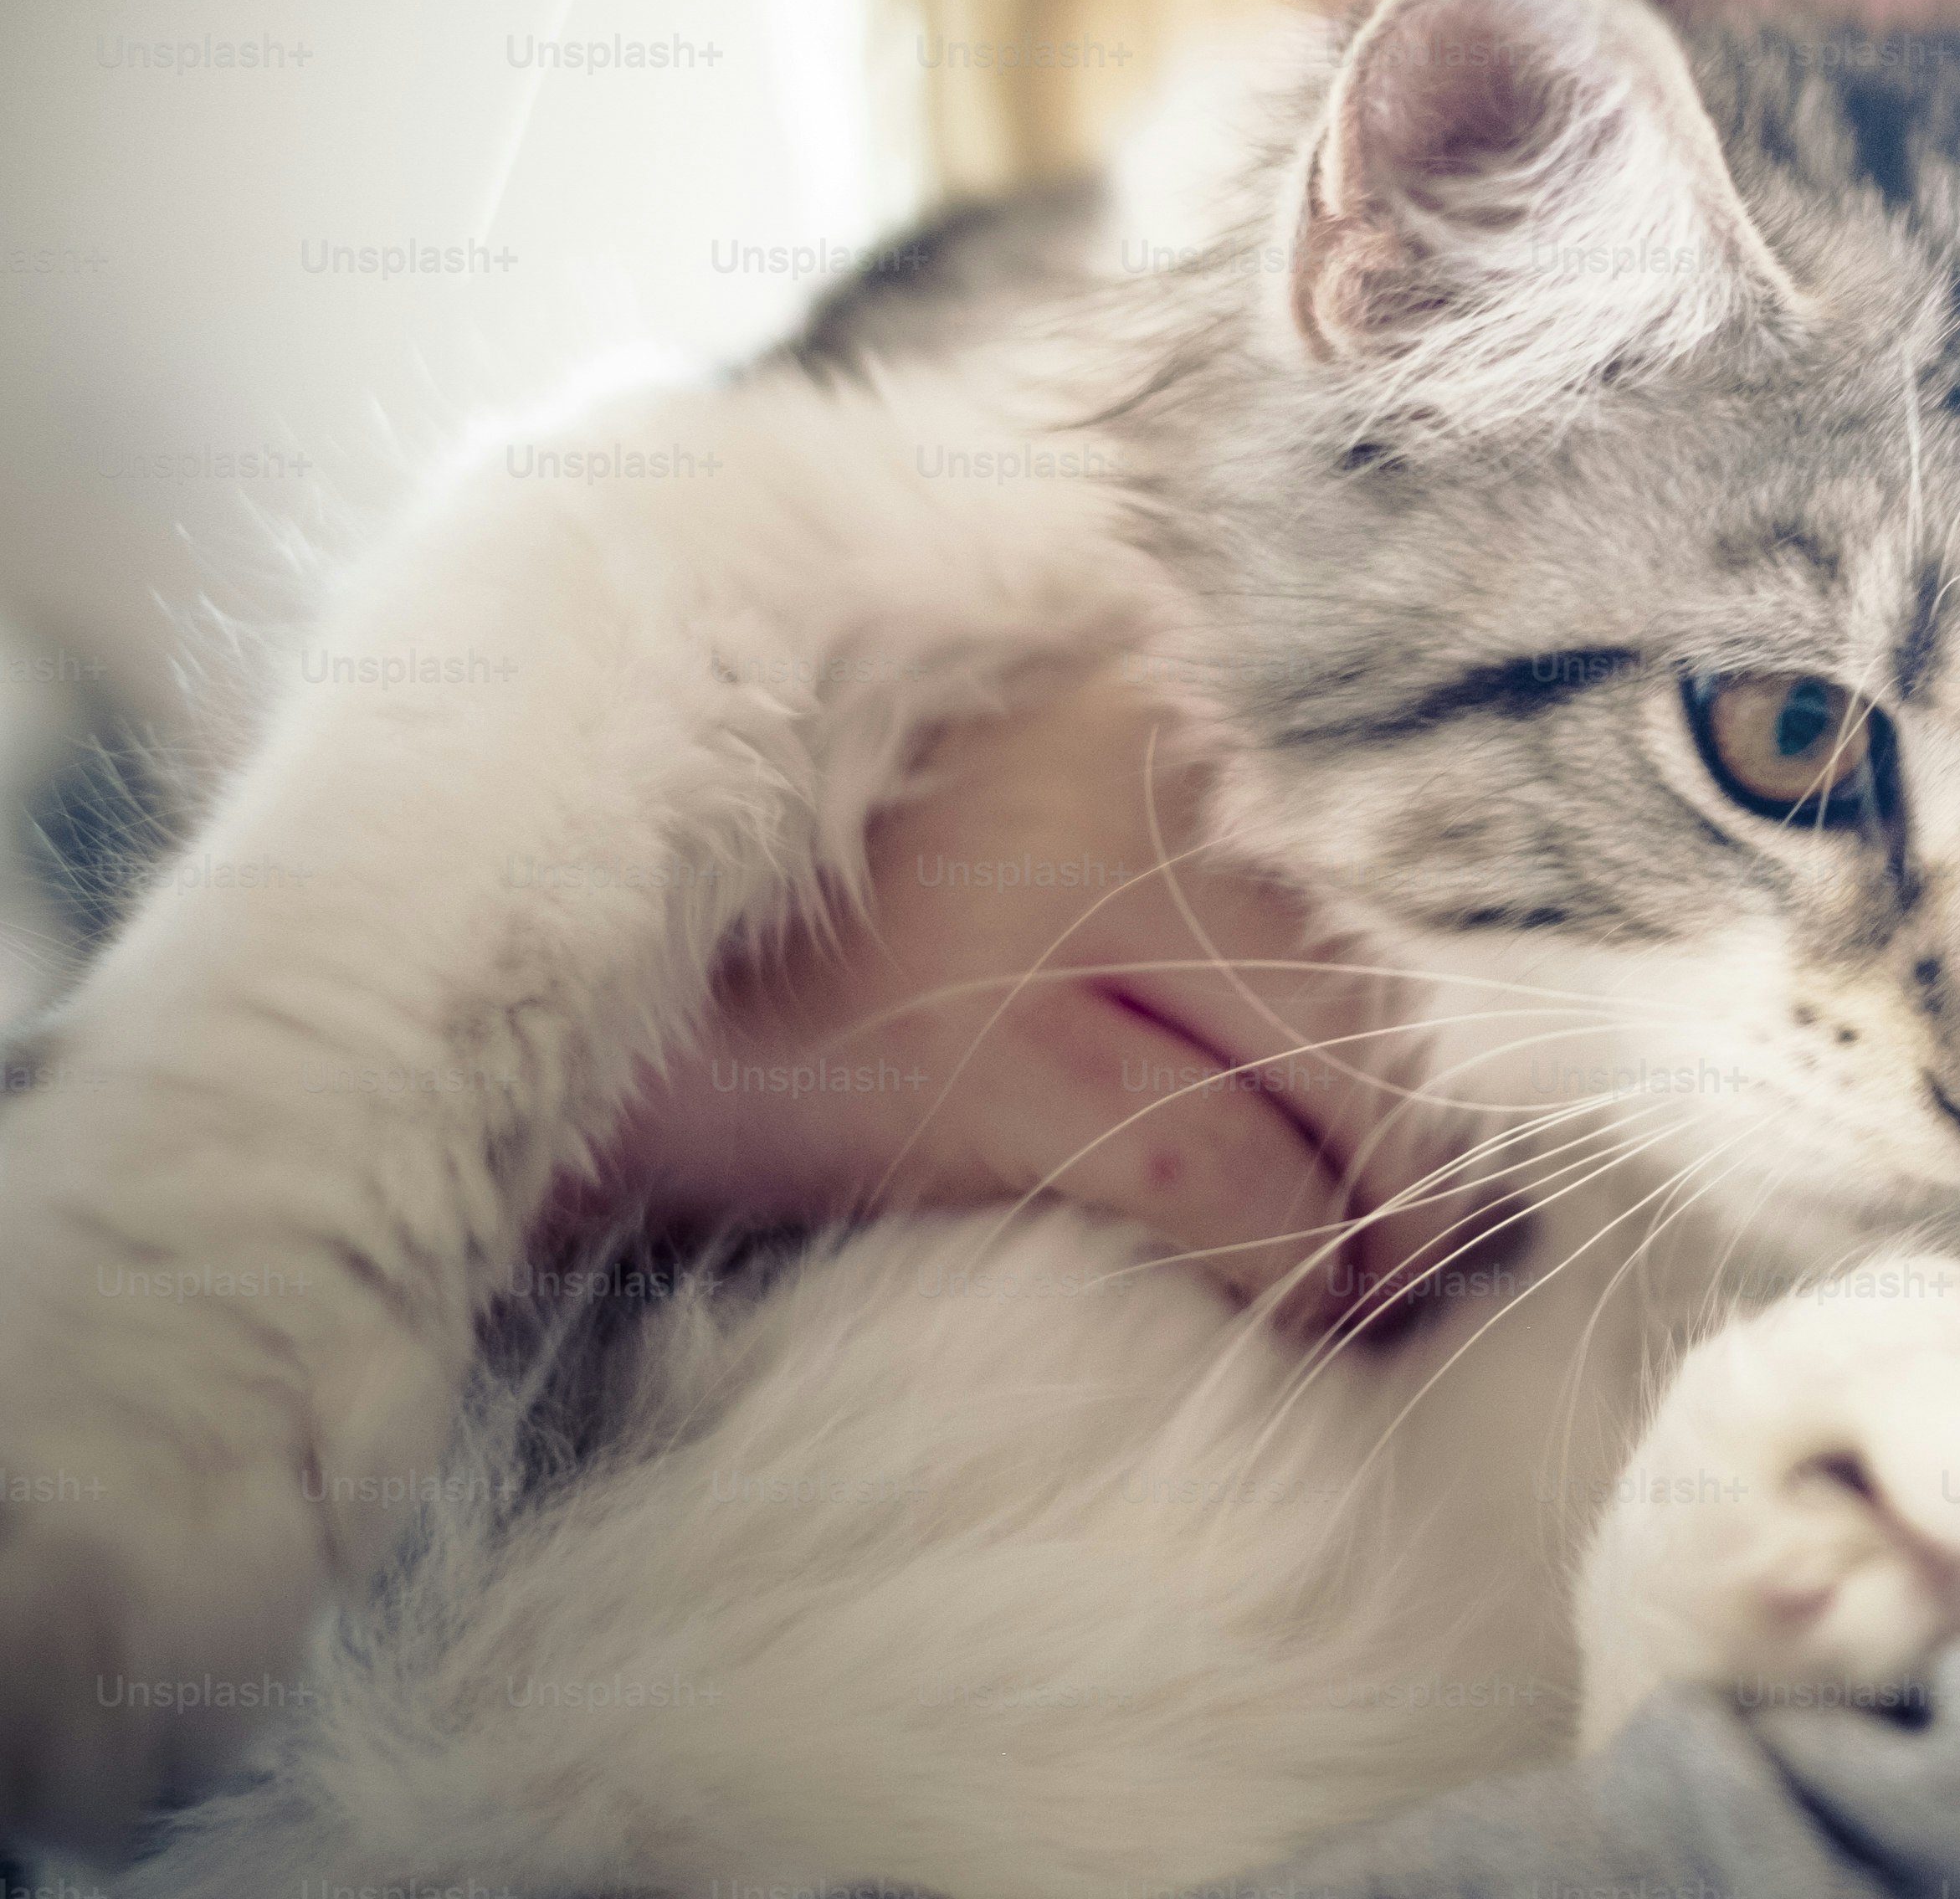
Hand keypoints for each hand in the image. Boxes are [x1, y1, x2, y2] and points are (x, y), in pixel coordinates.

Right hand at [570, 664, 1498, 1344]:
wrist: (499, 925)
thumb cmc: (729, 893)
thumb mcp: (938, 783)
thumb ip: (1103, 813)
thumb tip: (1282, 960)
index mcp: (1105, 677)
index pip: (1317, 854)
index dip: (1373, 1000)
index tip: (1399, 1096)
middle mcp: (1107, 763)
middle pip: (1350, 963)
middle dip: (1416, 1120)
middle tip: (1438, 1229)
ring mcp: (1045, 900)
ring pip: (1325, 1062)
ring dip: (1380, 1199)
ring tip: (1373, 1284)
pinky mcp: (979, 1050)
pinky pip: (1218, 1172)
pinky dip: (1291, 1254)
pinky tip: (1302, 1304)